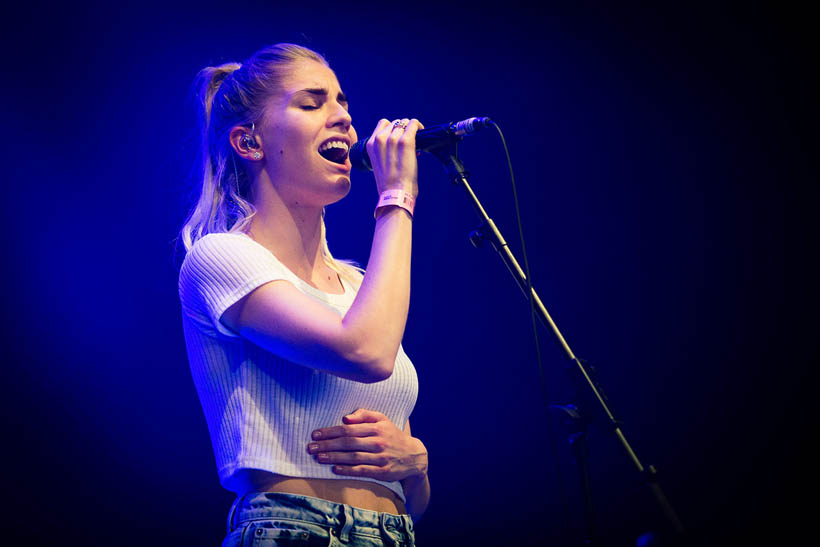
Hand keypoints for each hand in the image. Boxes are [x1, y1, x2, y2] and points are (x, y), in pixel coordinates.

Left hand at [308, 409, 427, 481]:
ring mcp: (381, 458)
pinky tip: (335, 469)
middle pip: (349, 442)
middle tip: (310, 447)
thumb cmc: (392, 435)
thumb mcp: (383, 419)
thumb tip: (345, 418)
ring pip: (353, 457)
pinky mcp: (383, 472)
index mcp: (377, 427)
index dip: (330, 431)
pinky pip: (362, 470)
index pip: (349, 429)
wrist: (413, 456)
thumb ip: (364, 415)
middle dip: (328, 445)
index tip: (315, 434)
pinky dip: (348, 470)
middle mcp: (379, 442)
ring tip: (318, 457)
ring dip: (334, 457)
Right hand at [366, 118, 423, 197]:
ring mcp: (392, 139)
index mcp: (370, 144)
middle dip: (403, 130)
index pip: (383, 124)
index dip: (393, 128)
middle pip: (395, 123)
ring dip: (411, 130)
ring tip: (416, 142)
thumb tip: (398, 141)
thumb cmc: (389, 183)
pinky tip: (421, 133)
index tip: (399, 136)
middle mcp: (379, 139)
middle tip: (409, 142)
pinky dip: (418, 126)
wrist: (394, 194)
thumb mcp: (379, 163)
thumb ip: (384, 150)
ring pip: (405, 123)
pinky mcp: (405, 142)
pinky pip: (413, 124)